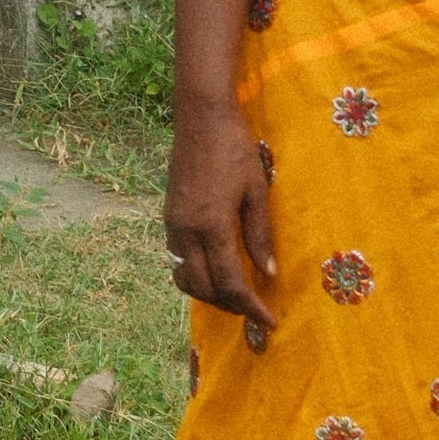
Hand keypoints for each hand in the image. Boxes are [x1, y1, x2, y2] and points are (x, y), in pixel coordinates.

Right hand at [163, 94, 277, 325]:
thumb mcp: (256, 191)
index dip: (250, 307)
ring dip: (209, 294)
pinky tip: (215, 270)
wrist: (200, 118)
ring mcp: (173, 224)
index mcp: (211, 225)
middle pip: (204, 288)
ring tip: (235, 295)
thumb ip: (260, 235)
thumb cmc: (235, 149)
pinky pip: (178, 260)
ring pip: (185, 278)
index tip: (269, 322)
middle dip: (230, 306)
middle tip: (255, 311)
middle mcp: (186, 230)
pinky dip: (195, 276)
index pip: (230, 282)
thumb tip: (269, 273)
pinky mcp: (169, 217)